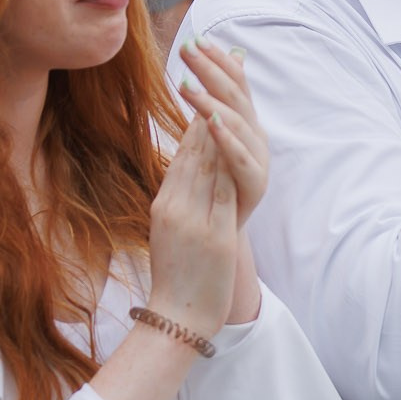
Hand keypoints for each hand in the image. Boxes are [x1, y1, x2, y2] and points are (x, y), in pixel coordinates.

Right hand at [146, 117, 241, 339]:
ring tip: (229, 99)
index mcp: (163, 205)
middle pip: (193, 155)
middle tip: (217, 83)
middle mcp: (175, 208)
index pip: (181, 157)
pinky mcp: (215, 236)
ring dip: (219, 131)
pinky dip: (228, 165)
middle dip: (206, 116)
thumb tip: (188, 170)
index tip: (206, 96)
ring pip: (208, 167)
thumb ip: (179, 199)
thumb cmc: (176, 274)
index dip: (194, 125)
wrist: (177, 316)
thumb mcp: (169, 229)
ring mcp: (194, 221)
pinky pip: (223, 193)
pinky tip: (237, 142)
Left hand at [177, 35, 269, 223]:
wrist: (219, 236)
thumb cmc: (213, 185)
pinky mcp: (255, 184)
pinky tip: (210, 123)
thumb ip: (217, 102)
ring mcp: (258, 160)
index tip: (194, 40)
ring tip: (187, 86)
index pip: (234, 83)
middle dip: (211, 71)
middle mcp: (255, 137)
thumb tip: (233, 56)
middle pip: (235, 97)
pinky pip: (241, 158)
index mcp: (244, 124)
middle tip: (187, 49)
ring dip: (213, 102)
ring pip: (238, 124)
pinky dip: (227, 139)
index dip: (216, 61)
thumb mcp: (210, 139)